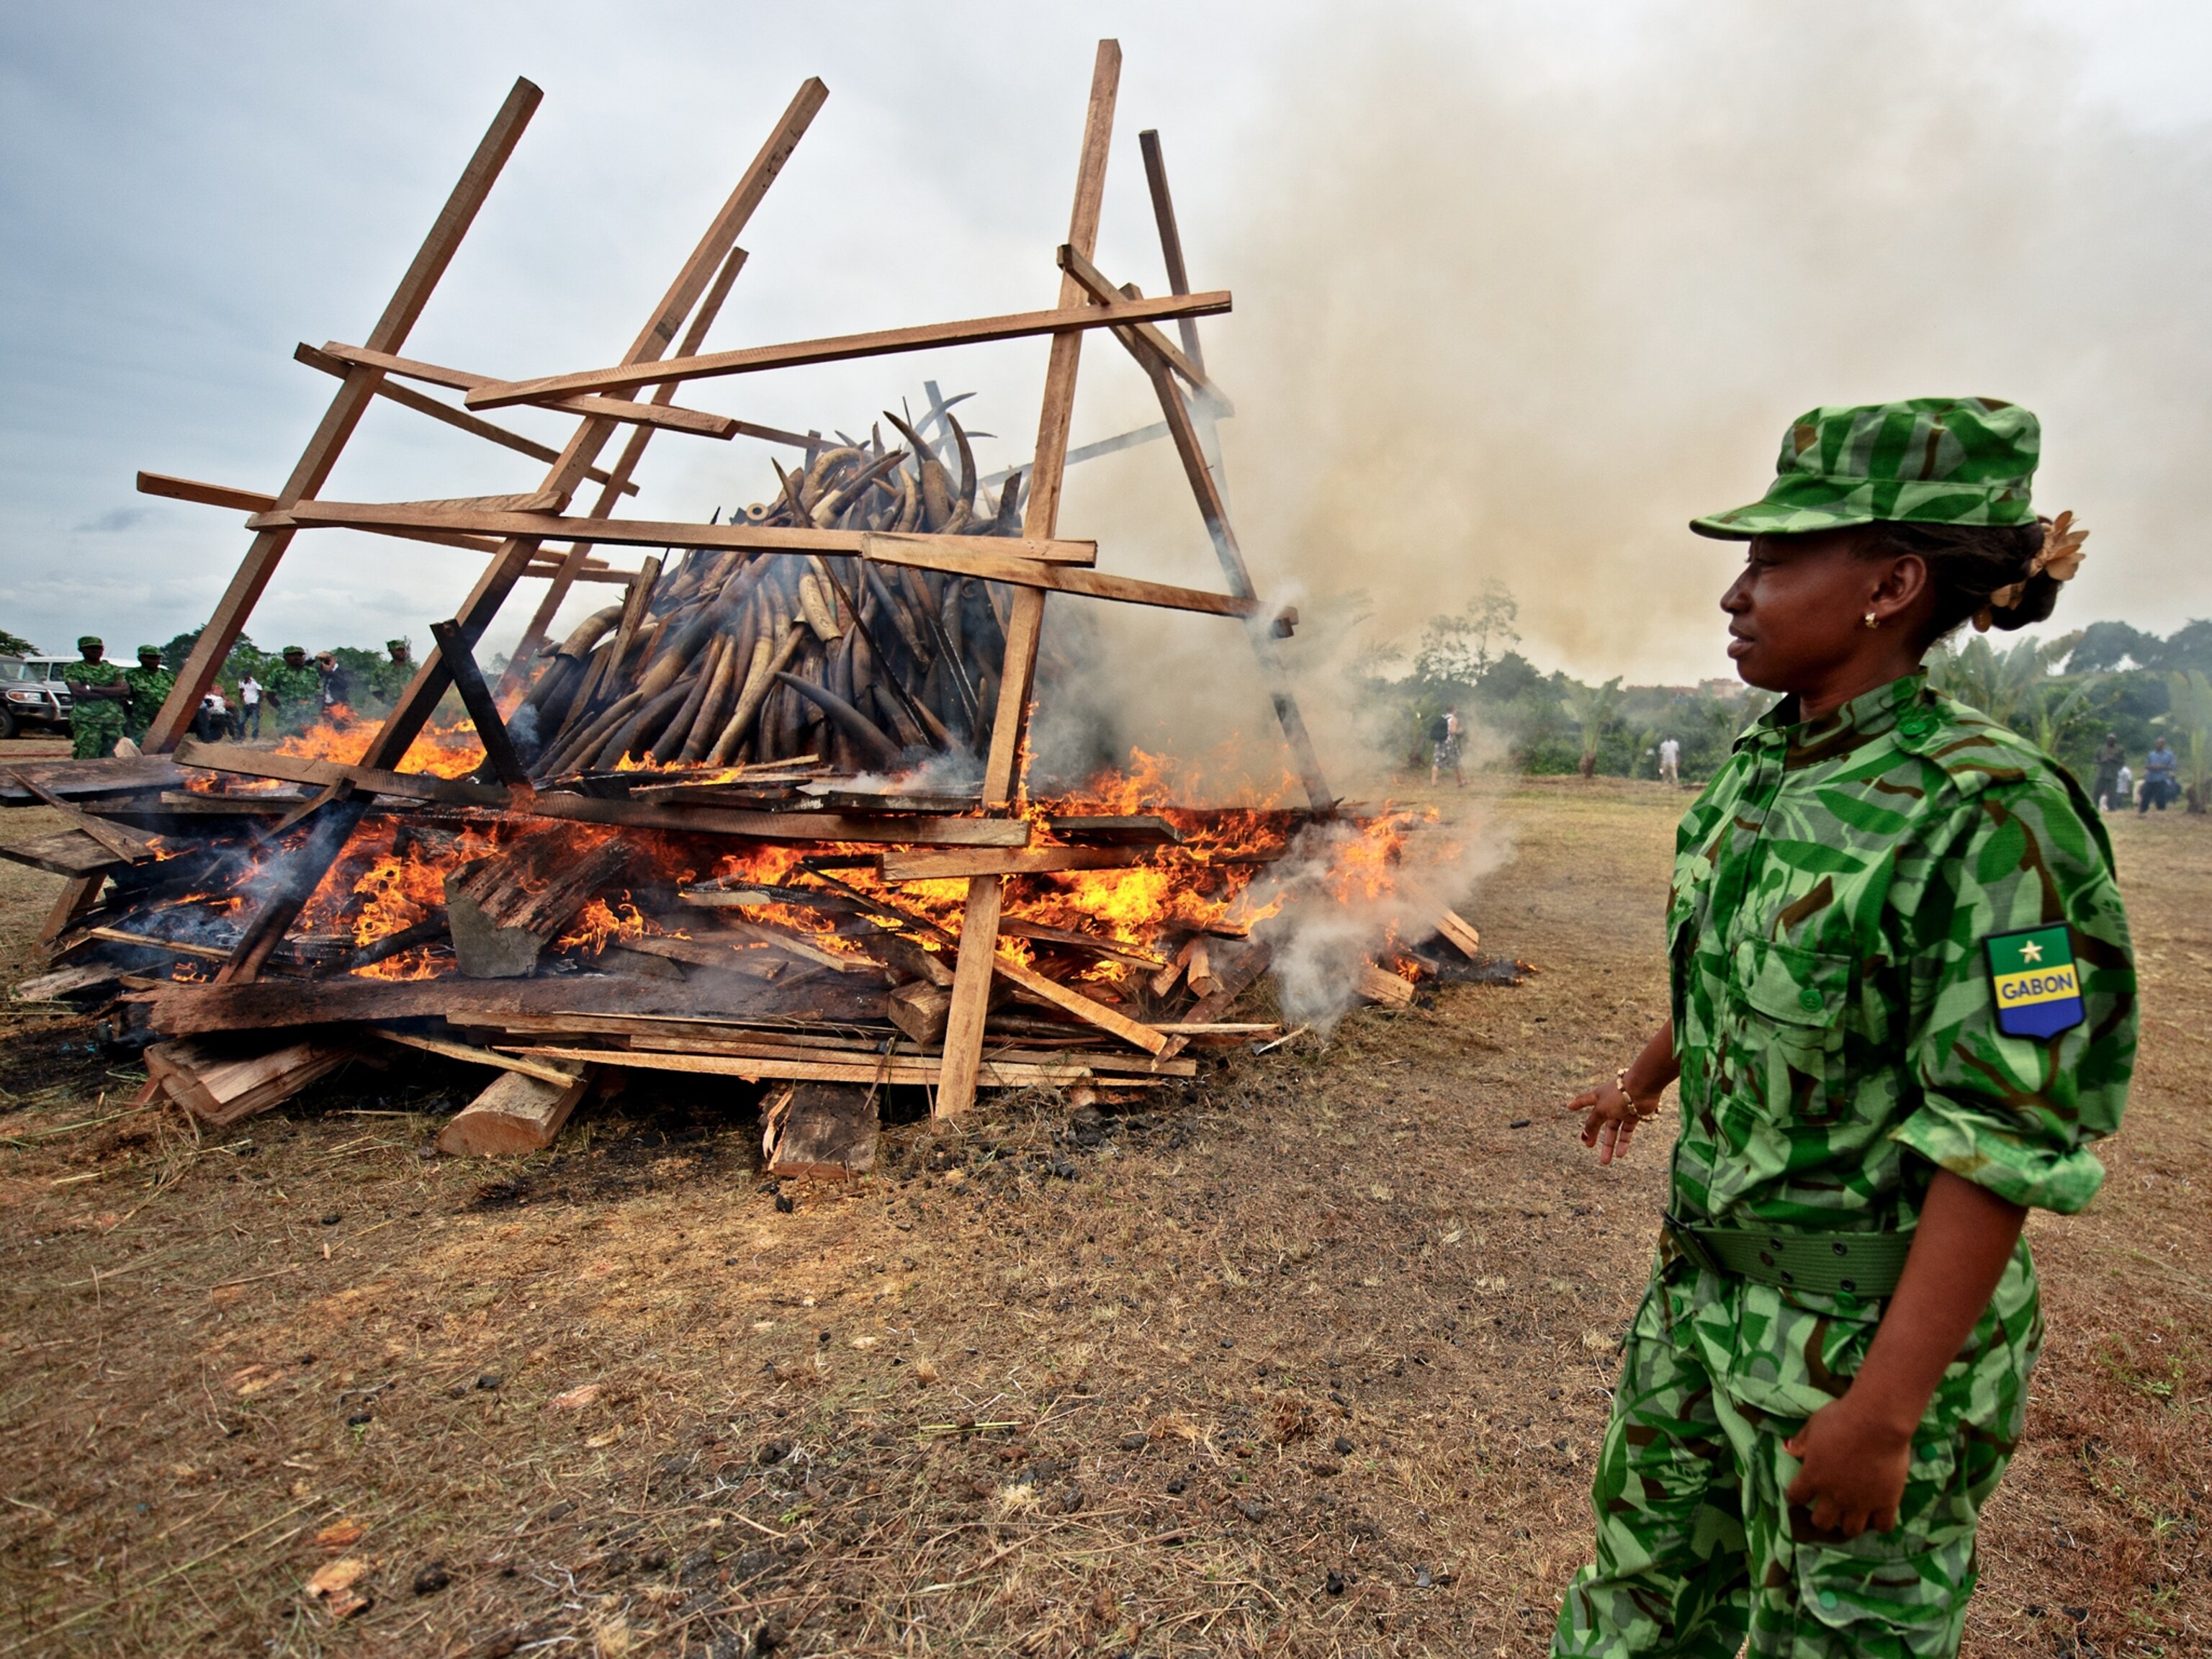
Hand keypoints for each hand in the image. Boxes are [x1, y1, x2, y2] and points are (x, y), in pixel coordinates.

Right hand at [1564, 1075, 1656, 1165]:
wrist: (1643, 1088)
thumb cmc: (1619, 1095)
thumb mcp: (1601, 1110)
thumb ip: (1592, 1124)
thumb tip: (1585, 1136)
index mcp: (1598, 1096)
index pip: (1584, 1100)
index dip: (1577, 1103)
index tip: (1569, 1107)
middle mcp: (1609, 1103)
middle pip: (1600, 1121)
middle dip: (1594, 1135)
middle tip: (1589, 1146)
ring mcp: (1622, 1110)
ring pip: (1614, 1130)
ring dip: (1610, 1145)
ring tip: (1605, 1161)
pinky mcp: (1635, 1116)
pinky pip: (1627, 1132)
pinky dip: (1623, 1143)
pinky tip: (1619, 1154)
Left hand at [1783, 1398, 1911, 1537]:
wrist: (1877, 1422)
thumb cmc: (1842, 1419)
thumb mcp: (1814, 1426)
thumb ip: (1802, 1442)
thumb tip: (1790, 1450)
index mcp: (1813, 1477)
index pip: (1796, 1497)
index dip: (1796, 1496)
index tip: (1800, 1493)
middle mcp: (1834, 1496)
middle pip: (1822, 1523)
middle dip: (1822, 1518)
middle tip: (1827, 1508)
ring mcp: (1861, 1503)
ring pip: (1851, 1530)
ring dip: (1849, 1524)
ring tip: (1851, 1515)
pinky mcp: (1886, 1503)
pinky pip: (1883, 1526)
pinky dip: (1880, 1523)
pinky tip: (1878, 1514)